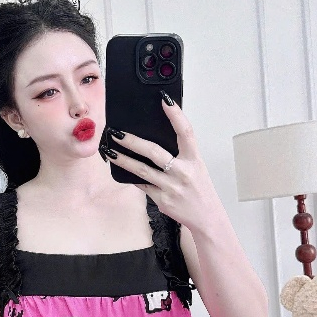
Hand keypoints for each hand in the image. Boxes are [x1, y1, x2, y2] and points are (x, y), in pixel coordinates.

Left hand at [106, 95, 218, 232]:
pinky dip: (131, 177)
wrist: (206, 217)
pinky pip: (142, 185)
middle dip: (133, 141)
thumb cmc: (199, 190)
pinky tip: (121, 170)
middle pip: (154, 151)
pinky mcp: (162, 199)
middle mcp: (183, 171)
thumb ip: (181, 154)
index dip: (176, 114)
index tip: (164, 100)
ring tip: (110, 151)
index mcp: (194, 159)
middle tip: (117, 133)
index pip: (186, 132)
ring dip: (123, 160)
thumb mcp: (196, 167)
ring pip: (142, 170)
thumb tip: (156, 138)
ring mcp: (171, 186)